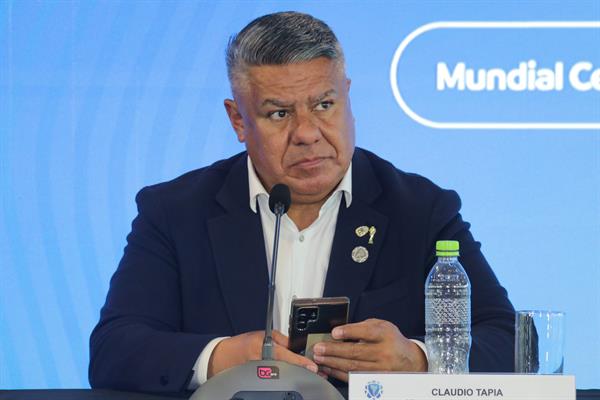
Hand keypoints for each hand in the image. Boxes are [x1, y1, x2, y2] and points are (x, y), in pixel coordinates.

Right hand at [207, 330, 318, 377]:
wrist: (224, 357)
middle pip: (287, 367)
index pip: (286, 355)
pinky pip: (275, 379)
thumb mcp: (263, 335)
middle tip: (314, 371)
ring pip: (282, 375)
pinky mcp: (259, 381)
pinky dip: (285, 377)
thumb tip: (296, 345)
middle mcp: (262, 362)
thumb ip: (281, 339)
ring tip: (305, 373)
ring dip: (294, 373)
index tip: (312, 367)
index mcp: (264, 348)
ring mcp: (260, 374)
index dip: (301, 362)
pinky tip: (291, 376)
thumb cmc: (242, 344)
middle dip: (300, 369)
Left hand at [312, 318, 426, 381]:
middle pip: (356, 352)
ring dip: (333, 362)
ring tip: (319, 358)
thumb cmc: (391, 340)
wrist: (410, 360)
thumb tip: (340, 331)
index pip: (367, 332)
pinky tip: (329, 368)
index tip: (335, 332)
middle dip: (334, 350)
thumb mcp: (381, 326)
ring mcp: (380, 369)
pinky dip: (339, 373)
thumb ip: (363, 327)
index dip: (350, 332)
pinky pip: (354, 377)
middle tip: (319, 348)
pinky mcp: (375, 380)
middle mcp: (384, 352)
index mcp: (385, 335)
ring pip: (353, 366)